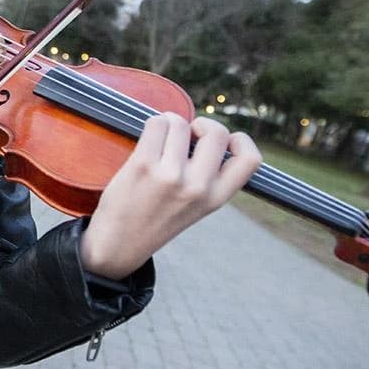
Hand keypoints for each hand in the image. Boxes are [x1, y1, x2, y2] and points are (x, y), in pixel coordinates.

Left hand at [80, 113, 261, 278]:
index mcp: (215, 198)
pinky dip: (154, 124)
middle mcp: (197, 187)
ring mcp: (170, 176)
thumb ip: (208, 177)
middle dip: (202, 125)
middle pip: (218, 133)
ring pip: (181, 124)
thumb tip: (207, 132)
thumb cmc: (156, 218)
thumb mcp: (195, 206)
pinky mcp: (143, 166)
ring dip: (171, 124)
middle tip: (187, 136)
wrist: (118, 244)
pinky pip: (156, 124)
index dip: (241, 141)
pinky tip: (149, 139)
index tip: (225, 141)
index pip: (250, 160)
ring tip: (161, 140)